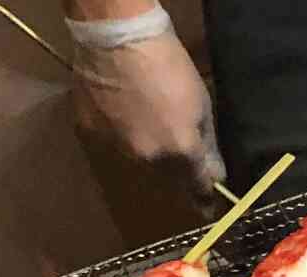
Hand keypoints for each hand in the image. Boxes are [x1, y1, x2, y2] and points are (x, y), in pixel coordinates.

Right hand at [69, 5, 225, 216]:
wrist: (118, 40)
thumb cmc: (169, 67)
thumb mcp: (201, 106)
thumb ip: (208, 146)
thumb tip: (215, 175)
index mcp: (180, 152)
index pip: (197, 188)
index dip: (204, 198)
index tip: (208, 206)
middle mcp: (149, 159)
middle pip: (169, 179)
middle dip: (178, 174)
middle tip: (179, 154)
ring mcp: (117, 149)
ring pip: (141, 164)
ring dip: (149, 154)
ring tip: (151, 127)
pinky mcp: (91, 134)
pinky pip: (114, 144)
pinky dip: (123, 136)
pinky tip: (125, 116)